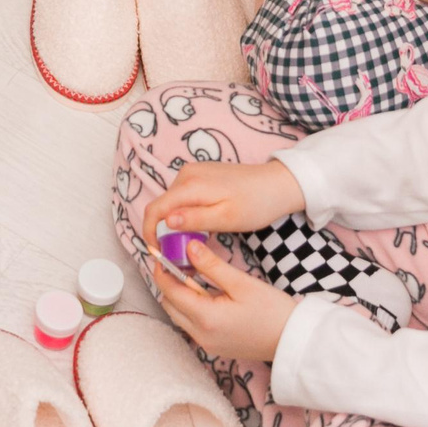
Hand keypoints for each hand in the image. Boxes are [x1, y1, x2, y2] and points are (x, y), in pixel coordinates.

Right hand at [139, 160, 304, 246]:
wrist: (278, 184)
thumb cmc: (256, 204)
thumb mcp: (227, 218)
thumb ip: (195, 219)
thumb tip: (165, 222)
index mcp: (191, 185)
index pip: (155, 209)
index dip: (149, 233)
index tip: (157, 253)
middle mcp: (186, 174)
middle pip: (161, 206)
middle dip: (162, 231)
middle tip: (177, 254)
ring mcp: (193, 172)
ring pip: (171, 203)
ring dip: (173, 223)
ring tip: (190, 242)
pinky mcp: (200, 174)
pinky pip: (182, 196)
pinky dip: (184, 213)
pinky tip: (199, 226)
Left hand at [148, 237, 299, 362]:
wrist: (293, 340)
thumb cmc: (273, 311)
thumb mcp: (242, 283)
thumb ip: (211, 265)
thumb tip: (189, 247)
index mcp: (205, 318)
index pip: (170, 291)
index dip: (162, 271)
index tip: (161, 253)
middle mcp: (200, 335)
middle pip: (169, 305)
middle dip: (169, 283)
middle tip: (178, 261)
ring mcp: (206, 344)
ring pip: (179, 316)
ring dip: (179, 296)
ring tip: (194, 275)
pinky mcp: (214, 346)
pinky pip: (192, 325)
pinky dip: (191, 308)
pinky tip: (207, 293)